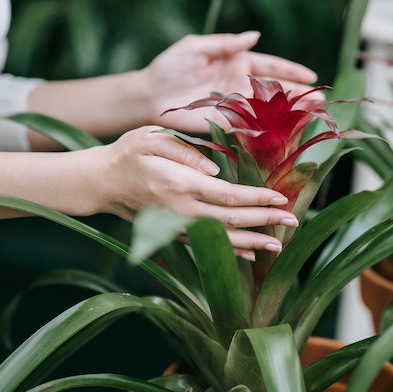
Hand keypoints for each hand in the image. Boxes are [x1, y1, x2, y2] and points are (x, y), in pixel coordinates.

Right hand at [93, 126, 296, 258]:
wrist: (99, 182)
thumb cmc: (128, 153)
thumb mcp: (152, 138)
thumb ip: (185, 150)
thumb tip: (215, 169)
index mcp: (180, 184)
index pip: (227, 195)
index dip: (256, 198)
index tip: (280, 198)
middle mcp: (181, 210)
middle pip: (231, 221)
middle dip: (265, 222)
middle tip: (293, 221)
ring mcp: (177, 226)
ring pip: (222, 239)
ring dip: (253, 243)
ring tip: (279, 245)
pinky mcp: (174, 233)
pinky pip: (208, 245)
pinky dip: (231, 251)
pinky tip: (251, 253)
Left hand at [143, 32, 321, 132]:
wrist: (150, 95)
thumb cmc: (170, 67)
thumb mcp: (196, 47)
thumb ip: (225, 43)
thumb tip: (254, 35)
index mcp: (237, 62)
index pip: (271, 65)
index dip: (292, 70)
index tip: (312, 75)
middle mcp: (241, 84)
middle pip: (276, 88)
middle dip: (299, 93)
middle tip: (322, 99)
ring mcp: (236, 105)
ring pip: (270, 108)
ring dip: (291, 112)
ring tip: (313, 114)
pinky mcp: (227, 122)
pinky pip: (253, 125)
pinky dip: (270, 129)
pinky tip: (287, 132)